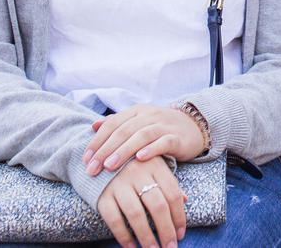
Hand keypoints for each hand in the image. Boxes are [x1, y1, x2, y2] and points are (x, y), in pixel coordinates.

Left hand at [84, 104, 206, 175]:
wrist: (194, 126)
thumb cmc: (160, 128)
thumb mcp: (139, 122)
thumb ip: (117, 123)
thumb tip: (93, 126)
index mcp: (137, 111)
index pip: (112, 124)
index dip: (97, 141)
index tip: (86, 159)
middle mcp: (149, 115)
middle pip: (123, 131)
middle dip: (105, 150)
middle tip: (92, 168)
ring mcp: (164, 125)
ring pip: (141, 135)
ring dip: (123, 150)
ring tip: (110, 166)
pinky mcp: (177, 137)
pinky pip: (163, 142)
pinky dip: (151, 149)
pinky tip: (140, 159)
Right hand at [95, 156, 185, 247]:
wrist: (99, 154)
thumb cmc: (132, 164)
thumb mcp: (152, 166)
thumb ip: (167, 182)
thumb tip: (184, 200)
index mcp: (155, 165)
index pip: (172, 194)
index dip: (179, 217)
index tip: (181, 234)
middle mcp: (138, 172)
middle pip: (157, 205)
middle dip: (166, 230)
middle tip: (170, 247)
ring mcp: (118, 183)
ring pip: (136, 214)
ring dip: (146, 236)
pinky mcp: (102, 194)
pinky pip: (114, 218)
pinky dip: (123, 235)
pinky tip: (131, 247)